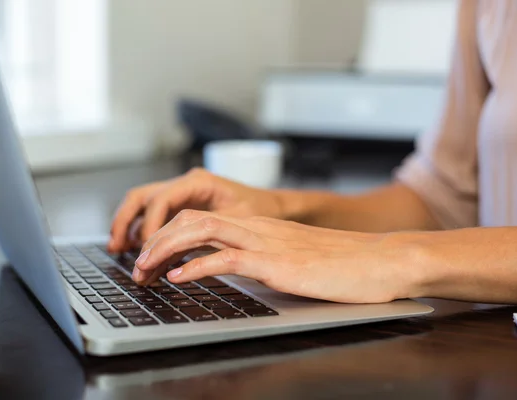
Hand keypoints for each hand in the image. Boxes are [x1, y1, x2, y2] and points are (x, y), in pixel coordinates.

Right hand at [108, 168, 285, 252]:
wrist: (273, 206)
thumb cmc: (260, 211)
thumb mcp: (238, 221)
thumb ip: (208, 231)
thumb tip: (180, 253)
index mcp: (198, 182)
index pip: (162, 200)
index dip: (151, 227)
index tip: (146, 251)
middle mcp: (185, 184)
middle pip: (142, 197)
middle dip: (127, 222)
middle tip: (117, 248)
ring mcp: (181, 193)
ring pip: (143, 204)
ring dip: (129, 226)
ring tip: (117, 249)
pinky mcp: (182, 205)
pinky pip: (154, 215)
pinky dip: (142, 229)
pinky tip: (137, 248)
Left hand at [132, 209, 415, 303]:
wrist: (380, 260)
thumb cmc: (341, 263)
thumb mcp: (292, 256)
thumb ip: (262, 257)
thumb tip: (233, 267)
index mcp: (258, 225)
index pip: (201, 218)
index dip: (169, 234)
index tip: (151, 256)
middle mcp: (257, 227)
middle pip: (192, 218)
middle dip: (156, 239)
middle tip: (136, 265)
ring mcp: (266, 242)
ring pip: (202, 230)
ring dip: (165, 249)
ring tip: (144, 268)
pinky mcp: (277, 262)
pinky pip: (227, 258)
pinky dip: (196, 266)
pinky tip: (178, 278)